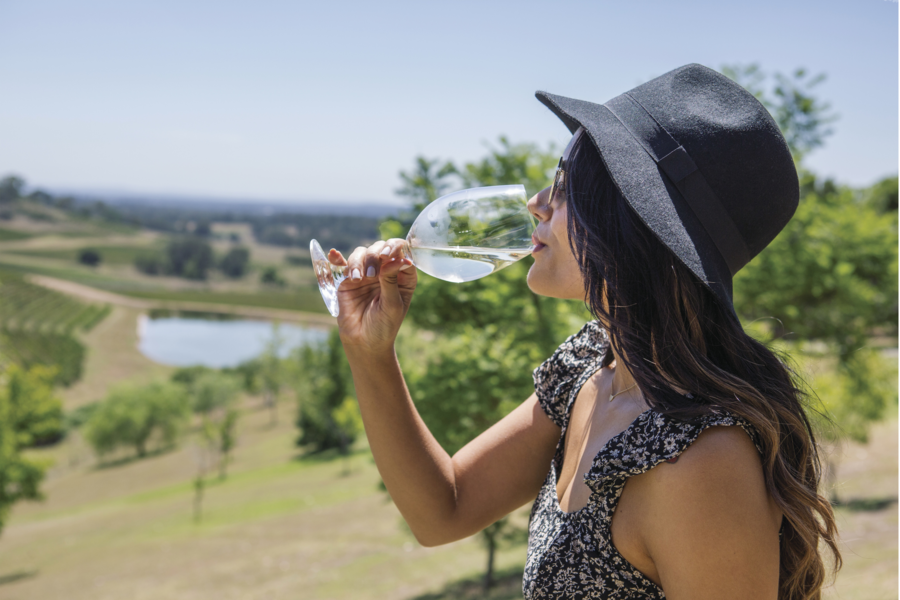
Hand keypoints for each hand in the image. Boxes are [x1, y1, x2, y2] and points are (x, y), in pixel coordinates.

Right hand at [328, 238, 416, 352]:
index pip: (402, 252)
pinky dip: (337, 257)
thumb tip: (395, 258)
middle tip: (371, 274)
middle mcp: (385, 271)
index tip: (387, 255)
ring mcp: (366, 273)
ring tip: (358, 279)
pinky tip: (334, 254)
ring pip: (362, 253)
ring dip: (359, 262)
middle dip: (374, 256)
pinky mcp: (348, 279)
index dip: (395, 248)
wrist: (364, 342)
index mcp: (403, 276)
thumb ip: (391, 281)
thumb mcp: (392, 304)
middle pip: (380, 248)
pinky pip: (342, 263)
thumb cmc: (384, 326)